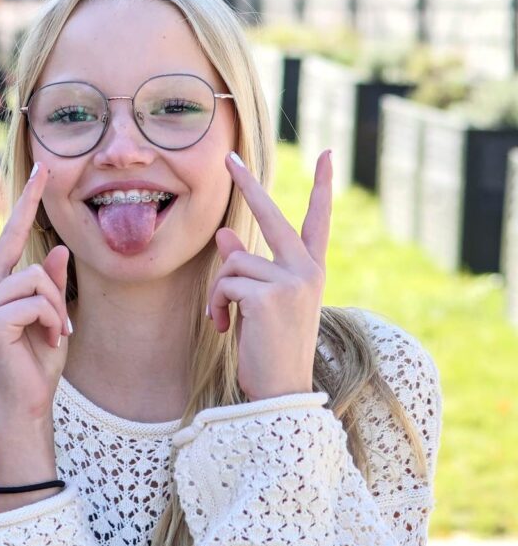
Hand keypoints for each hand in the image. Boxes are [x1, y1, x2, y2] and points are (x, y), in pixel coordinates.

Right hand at [0, 163, 71, 509]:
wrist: (28, 402)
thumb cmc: (38, 361)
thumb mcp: (52, 315)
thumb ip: (51, 284)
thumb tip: (57, 249)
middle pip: (9, 236)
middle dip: (29, 200)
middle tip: (47, 167)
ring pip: (37, 277)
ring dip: (57, 307)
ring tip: (56, 332)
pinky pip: (38, 301)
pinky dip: (55, 320)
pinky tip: (51, 339)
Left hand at [208, 150, 331, 400]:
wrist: (280, 390)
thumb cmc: (268, 348)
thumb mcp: (258, 303)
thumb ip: (247, 268)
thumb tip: (225, 236)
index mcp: (310, 271)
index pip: (318, 222)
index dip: (323, 188)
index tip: (329, 155)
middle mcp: (306, 271)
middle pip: (271, 216)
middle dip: (248, 185)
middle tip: (228, 158)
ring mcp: (291, 281)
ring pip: (233, 262)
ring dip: (218, 291)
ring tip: (224, 319)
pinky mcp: (268, 296)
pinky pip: (225, 284)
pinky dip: (216, 306)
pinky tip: (223, 327)